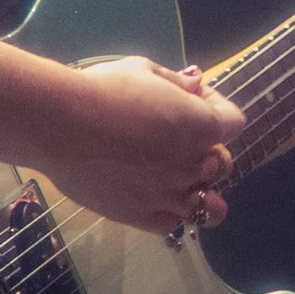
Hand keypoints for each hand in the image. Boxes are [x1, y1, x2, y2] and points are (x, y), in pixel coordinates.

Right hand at [34, 57, 245, 234]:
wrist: (61, 124)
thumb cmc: (102, 89)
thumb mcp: (143, 70)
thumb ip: (177, 82)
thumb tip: (197, 84)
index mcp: (198, 124)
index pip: (233, 123)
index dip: (217, 108)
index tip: (194, 100)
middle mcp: (191, 164)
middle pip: (221, 164)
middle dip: (206, 148)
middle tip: (177, 138)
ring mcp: (168, 195)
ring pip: (208, 206)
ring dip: (199, 190)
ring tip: (180, 181)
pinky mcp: (140, 216)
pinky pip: (172, 223)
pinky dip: (171, 212)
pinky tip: (155, 198)